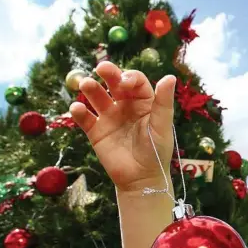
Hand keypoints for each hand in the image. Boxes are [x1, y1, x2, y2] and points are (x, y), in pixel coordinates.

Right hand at [69, 61, 175, 191]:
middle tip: (100, 68)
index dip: (129, 77)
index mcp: (143, 102)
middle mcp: (125, 106)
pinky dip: (78, 111)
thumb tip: (170, 76)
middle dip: (108, 73)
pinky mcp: (96, 131)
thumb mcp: (162, 126)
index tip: (125, 83)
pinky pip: (84, 117)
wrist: (142, 179)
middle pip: (114, 83)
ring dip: (90, 88)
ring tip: (86, 84)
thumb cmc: (157, 152)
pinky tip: (77, 108)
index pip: (135, 81)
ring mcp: (109, 117)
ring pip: (96, 96)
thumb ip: (163, 102)